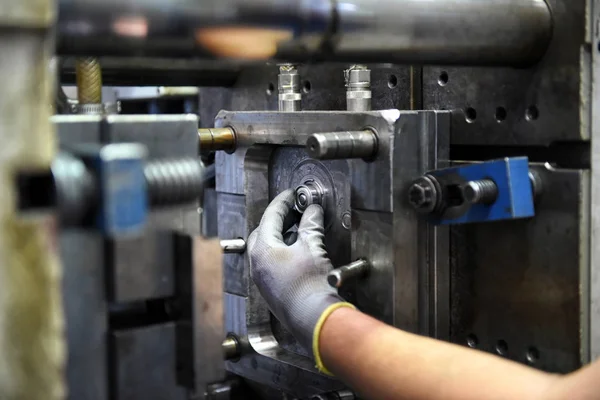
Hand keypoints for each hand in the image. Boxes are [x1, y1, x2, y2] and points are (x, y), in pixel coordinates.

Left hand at [248, 189, 349, 353]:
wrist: (314, 319)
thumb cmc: (311, 286)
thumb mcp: (313, 247)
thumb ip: (311, 225)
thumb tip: (312, 212)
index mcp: (263, 251)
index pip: (270, 217)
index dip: (283, 203)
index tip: (291, 196)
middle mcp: (257, 265)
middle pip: (263, 233)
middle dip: (278, 220)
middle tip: (293, 212)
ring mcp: (263, 280)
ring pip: (266, 250)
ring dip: (281, 237)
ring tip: (299, 230)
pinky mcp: (272, 292)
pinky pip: (272, 265)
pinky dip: (282, 253)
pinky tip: (298, 253)